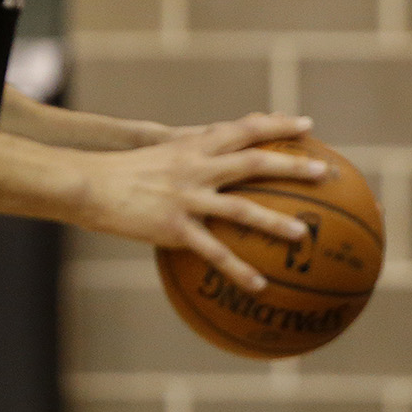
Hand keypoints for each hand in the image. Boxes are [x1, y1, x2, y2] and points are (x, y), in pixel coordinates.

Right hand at [75, 112, 327, 292]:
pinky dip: (238, 270)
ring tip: (302, 234)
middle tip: (324, 173)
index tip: (306, 126)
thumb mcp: (157, 150)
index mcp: (194, 145)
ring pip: (241, 209)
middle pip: (254, 163)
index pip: (245, 128)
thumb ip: (189, 150)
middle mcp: (196, 167)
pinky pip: (213, 252)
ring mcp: (187, 198)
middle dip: (292, 167)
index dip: (278, 126)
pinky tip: (260, 285)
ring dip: (274, 222)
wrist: (88, 183)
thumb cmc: (121, 169)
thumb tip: (213, 149)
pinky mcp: (174, 228)